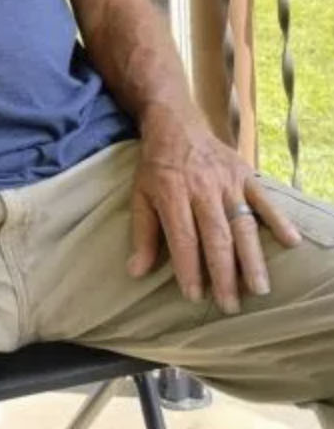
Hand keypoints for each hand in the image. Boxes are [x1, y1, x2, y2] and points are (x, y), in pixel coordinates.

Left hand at [127, 109, 301, 313]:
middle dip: (224, 274)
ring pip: (242, 223)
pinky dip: (279, 219)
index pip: (183, 238)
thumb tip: (135, 272)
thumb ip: (142, 234)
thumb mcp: (139, 195)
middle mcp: (201, 188)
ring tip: (258, 288)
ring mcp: (227, 181)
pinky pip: (264, 198)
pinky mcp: (245, 174)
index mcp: (171, 193)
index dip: (188, 269)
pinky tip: (291, 241)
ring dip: (252, 258)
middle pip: (216, 236)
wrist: (175, 123)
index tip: (194, 296)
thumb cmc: (156, 166)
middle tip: (230, 305)